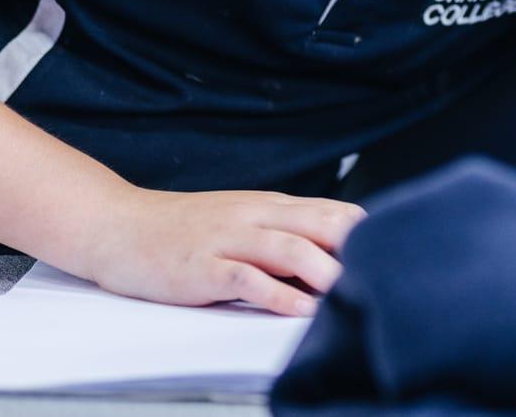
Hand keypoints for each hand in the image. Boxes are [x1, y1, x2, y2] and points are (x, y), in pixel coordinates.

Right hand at [77, 186, 363, 316]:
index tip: (397, 254)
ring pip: (289, 248)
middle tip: (388, 275)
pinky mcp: (201, 268)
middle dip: (357, 249)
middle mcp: (255, 217)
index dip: (367, 233)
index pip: (332, 211)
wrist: (118, 226)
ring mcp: (227, 240)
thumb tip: (334, 251)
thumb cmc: (183, 230)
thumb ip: (284, 231)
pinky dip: (277, 294)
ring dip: (325, 270)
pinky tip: (299, 309)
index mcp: (270, 206)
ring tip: (353, 291)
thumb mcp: (241, 220)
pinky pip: (246, 279)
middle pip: (321, 224)